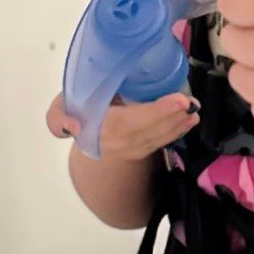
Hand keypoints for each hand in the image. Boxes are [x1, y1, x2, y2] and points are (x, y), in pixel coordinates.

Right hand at [46, 90, 198, 159]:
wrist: (79, 127)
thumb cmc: (74, 109)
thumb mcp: (59, 109)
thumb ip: (59, 119)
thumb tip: (73, 127)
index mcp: (96, 130)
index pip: (127, 123)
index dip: (154, 113)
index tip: (177, 101)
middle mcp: (113, 145)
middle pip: (147, 133)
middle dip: (171, 118)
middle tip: (191, 102)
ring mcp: (126, 150)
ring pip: (155, 139)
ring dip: (177, 126)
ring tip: (194, 111)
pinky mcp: (137, 151)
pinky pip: (158, 142)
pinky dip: (175, 132)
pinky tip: (187, 121)